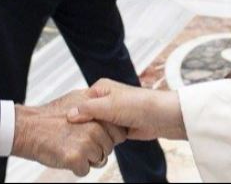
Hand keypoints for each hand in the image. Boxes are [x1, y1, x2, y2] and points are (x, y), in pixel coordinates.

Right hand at [12, 103, 124, 176]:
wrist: (28, 128)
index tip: (96, 135)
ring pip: (98, 160)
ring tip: (71, 146)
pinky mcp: (76, 158)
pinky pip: (85, 170)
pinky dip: (76, 167)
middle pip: (109, 148)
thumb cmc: (50, 115)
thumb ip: (95, 103)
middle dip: (97, 148)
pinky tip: (65, 154)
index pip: (119, 132)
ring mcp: (86, 143)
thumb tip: (107, 106)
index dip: (108, 137)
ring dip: (87, 158)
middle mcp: (95, 127)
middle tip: (78, 141)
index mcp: (98, 113)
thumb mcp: (76, 98)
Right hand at [67, 78, 186, 140]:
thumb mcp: (109, 105)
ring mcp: (112, 114)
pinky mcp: (118, 127)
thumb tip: (68, 114)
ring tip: (97, 136)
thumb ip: (88, 110)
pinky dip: (106, 139)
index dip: (75, 115)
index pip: (79, 103)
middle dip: (87, 126)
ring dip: (98, 134)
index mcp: (100, 89)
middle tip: (82, 134)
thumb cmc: (139, 105)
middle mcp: (105, 100)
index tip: (68, 125)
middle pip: (86, 117)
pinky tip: (105, 142)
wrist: (162, 117)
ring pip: (95, 128)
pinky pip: (105, 135)